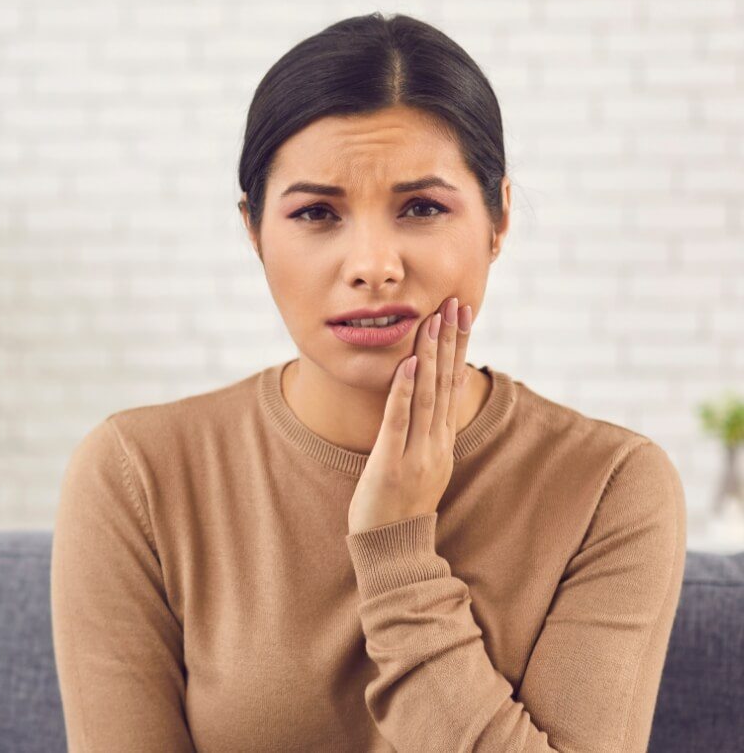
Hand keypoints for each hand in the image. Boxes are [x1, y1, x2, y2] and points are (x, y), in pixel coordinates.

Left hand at [347, 296, 474, 534]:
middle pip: (446, 383)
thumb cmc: (399, 507)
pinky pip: (399, 422)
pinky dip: (405, 391)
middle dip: (451, 340)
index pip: (453, 385)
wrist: (393, 550)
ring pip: (427, 396)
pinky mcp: (391, 465)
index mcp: (442, 442)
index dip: (458, 348)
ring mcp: (416, 454)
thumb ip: (424, 435)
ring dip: (431, 355)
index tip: (462, 314)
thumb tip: (426, 403)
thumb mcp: (420, 465)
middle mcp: (436, 444)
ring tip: (434, 320)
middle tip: (456, 302)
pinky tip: (409, 363)